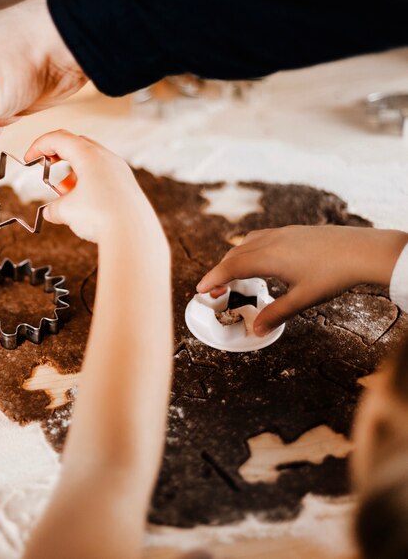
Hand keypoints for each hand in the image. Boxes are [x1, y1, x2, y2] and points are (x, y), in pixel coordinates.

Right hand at [24, 130, 160, 242]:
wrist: (133, 233)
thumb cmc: (101, 216)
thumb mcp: (67, 211)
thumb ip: (54, 208)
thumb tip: (51, 212)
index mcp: (89, 155)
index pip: (59, 139)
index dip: (39, 146)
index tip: (29, 158)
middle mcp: (106, 158)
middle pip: (77, 145)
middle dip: (58, 155)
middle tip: (46, 166)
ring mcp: (119, 171)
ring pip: (91, 162)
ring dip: (73, 173)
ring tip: (63, 191)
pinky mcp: (127, 186)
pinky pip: (103, 176)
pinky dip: (87, 183)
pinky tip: (82, 201)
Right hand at [196, 225, 407, 335]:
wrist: (363, 250)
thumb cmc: (334, 274)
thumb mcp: (303, 299)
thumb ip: (276, 314)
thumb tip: (256, 330)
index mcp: (268, 257)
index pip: (231, 268)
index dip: (213, 278)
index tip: (200, 289)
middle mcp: (270, 241)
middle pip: (235, 255)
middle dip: (220, 272)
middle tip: (214, 290)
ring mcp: (281, 233)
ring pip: (246, 244)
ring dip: (234, 260)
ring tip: (233, 276)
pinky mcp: (292, 231)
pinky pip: (260, 238)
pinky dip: (248, 250)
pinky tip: (258, 259)